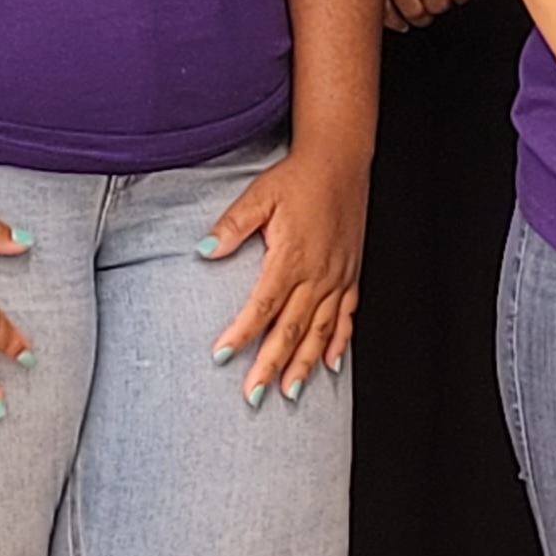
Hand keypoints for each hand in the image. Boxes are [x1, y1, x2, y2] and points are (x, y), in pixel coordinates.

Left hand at [203, 140, 366, 401]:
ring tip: (290, 392)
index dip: (242, 333)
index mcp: (291, 256)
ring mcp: (338, 277)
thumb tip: (204, 251)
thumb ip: (232, 226)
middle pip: (292, 329)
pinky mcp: (351, 274)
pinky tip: (331, 364)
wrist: (341, 161)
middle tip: (254, 395)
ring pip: (321, 330)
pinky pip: (347, 316)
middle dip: (271, 364)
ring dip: (304, 364)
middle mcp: (318, 273)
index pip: (263, 306)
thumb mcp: (259, 195)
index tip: (221, 356)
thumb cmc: (299, 178)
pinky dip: (340, 343)